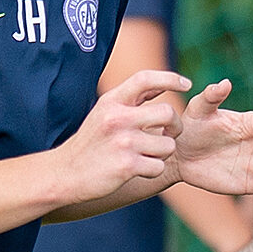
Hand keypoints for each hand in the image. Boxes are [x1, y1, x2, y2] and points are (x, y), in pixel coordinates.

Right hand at [58, 71, 183, 203]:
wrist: (65, 173)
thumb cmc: (91, 142)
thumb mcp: (104, 112)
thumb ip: (131, 99)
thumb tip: (163, 84)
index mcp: (112, 101)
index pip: (145, 78)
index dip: (170, 78)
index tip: (187, 84)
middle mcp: (117, 118)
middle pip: (167, 112)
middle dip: (176, 126)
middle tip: (170, 134)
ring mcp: (122, 142)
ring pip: (168, 145)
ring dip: (163, 153)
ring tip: (147, 155)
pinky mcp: (126, 166)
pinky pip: (158, 166)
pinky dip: (153, 170)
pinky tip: (138, 169)